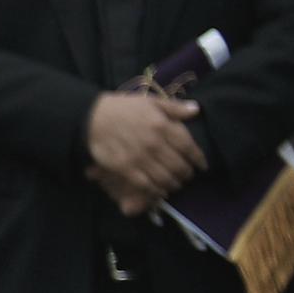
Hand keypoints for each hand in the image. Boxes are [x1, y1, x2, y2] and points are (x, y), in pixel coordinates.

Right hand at [85, 87, 203, 215]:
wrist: (90, 118)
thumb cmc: (122, 108)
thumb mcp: (150, 101)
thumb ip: (174, 107)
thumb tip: (196, 110)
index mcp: (162, 126)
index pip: (188, 146)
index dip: (198, 158)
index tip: (202, 165)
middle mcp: (154, 144)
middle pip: (178, 166)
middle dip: (186, 174)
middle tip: (187, 176)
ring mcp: (139, 158)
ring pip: (164, 178)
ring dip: (173, 184)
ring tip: (175, 184)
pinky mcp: (125, 168)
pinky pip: (146, 184)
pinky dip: (156, 190)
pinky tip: (160, 191)